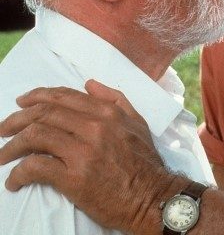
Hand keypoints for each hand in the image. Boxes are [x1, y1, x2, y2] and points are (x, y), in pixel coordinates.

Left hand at [0, 80, 177, 233]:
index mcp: (107, 113)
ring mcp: (83, 151)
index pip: (63, 97)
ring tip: (3, 156)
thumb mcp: (137, 123)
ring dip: (12, 145)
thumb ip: (115, 99)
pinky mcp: (74, 177)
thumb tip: (89, 84)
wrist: (152, 196)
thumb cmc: (145, 162)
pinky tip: (14, 181)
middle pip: (44, 113)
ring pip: (36, 136)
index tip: (21, 103)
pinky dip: (19, 173)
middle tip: (4, 129)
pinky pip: (36, 167)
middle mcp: (94, 127)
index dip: (37, 97)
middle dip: (17, 119)